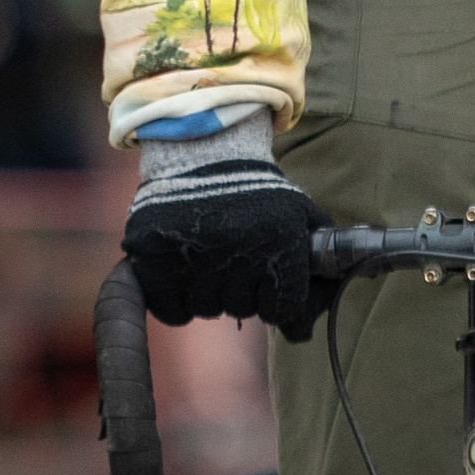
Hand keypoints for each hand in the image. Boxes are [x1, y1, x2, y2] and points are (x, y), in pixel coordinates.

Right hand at [122, 144, 322, 340]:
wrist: (202, 151)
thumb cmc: (256, 192)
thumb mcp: (299, 212)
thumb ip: (319, 259)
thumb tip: (308, 324)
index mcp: (281, 242)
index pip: (282, 308)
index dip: (274, 300)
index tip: (267, 283)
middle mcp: (240, 251)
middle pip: (242, 309)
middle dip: (241, 291)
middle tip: (233, 259)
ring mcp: (194, 256)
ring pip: (207, 310)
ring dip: (209, 293)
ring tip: (208, 257)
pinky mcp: (154, 258)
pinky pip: (173, 311)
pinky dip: (177, 302)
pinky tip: (183, 275)